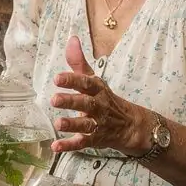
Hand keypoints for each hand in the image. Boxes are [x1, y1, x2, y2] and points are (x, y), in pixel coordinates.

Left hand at [50, 36, 149, 154]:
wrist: (131, 125)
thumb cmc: (105, 98)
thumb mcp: (94, 80)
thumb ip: (79, 62)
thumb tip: (72, 39)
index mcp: (97, 90)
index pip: (86, 82)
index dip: (72, 80)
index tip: (57, 78)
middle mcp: (98, 106)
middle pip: (85, 104)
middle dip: (71, 102)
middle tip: (54, 100)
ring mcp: (98, 124)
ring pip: (85, 125)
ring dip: (72, 124)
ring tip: (58, 123)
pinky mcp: (95, 139)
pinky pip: (82, 143)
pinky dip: (69, 146)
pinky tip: (55, 147)